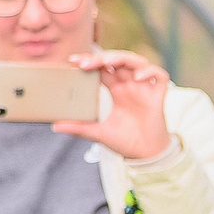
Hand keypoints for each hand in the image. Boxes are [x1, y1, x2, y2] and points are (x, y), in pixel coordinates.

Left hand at [55, 48, 171, 161]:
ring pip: (137, 62)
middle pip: (118, 61)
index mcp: (117, 90)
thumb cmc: (124, 141)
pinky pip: (159, 76)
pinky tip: (137, 77)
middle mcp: (131, 85)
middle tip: (85, 63)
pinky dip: (149, 72)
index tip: (73, 61)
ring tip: (108, 63)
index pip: (103, 68)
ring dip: (122, 59)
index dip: (90, 61)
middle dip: (102, 58)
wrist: (146, 155)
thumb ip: (79, 128)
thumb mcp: (98, 133)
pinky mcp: (158, 95)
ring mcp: (145, 88)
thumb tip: (55, 126)